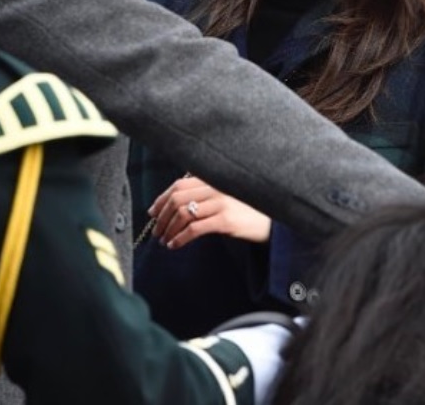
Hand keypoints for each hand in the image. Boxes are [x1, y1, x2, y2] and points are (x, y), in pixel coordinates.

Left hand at [148, 176, 271, 248]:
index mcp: (213, 179)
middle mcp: (216, 187)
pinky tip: (175, 245)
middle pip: (177, 198)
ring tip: (164, 241)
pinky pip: (194, 229)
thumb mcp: (225, 197)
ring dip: (169, 229)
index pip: (179, 184)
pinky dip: (180, 238)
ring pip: (183, 213)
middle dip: (162, 216)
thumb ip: (204, 194)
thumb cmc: (246, 211)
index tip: (152, 212)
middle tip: (156, 231)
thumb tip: (173, 205)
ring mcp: (221, 202)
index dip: (162, 198)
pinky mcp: (225, 219)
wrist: (272, 222)